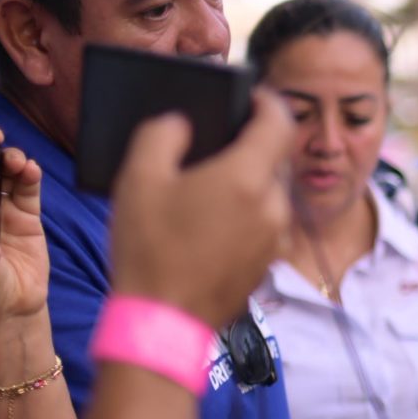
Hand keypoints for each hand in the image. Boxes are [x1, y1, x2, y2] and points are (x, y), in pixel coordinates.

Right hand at [106, 94, 296, 327]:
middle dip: (251, 144)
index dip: (266, 101)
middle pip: (274, 158)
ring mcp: (274, 239)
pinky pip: (264, 225)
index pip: (279, 121)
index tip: (252, 95)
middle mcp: (272, 206)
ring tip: (209, 183)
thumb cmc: (149, 248)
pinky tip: (211, 220)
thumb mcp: (139, 177)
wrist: (162, 323)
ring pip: (269, 194)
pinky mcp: (266, 264)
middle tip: (219, 140)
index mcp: (248, 177)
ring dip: (248, 181)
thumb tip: (181, 122)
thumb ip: (162, 133)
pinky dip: (246, 213)